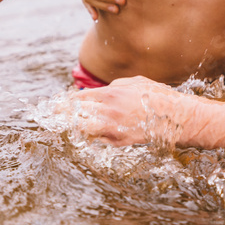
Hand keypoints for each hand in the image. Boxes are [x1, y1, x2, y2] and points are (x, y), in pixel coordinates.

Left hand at [60, 76, 176, 144]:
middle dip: (61, 114)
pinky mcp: (118, 142)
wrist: (175, 117)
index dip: (65, 101)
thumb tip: (98, 93)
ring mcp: (112, 129)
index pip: (79, 98)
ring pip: (82, 129)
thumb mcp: (133, 83)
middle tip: (49, 114)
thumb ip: (113, 87)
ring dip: (73, 126)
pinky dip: (93, 135)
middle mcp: (108, 112)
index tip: (56, 104)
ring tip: (63, 125)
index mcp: (110, 94)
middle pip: (76, 114)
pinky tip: (89, 132)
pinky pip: (99, 139)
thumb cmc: (156, 96)